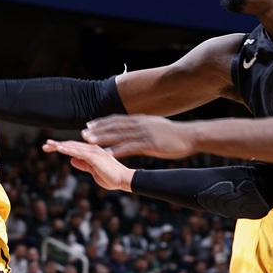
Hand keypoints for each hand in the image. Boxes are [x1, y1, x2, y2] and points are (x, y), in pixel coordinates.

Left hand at [42, 140, 133, 191]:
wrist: (123, 180)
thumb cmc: (110, 177)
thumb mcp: (93, 172)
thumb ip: (83, 165)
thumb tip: (72, 160)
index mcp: (91, 153)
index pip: (73, 148)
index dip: (61, 147)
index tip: (50, 148)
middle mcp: (92, 149)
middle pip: (71, 145)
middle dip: (57, 145)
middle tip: (45, 145)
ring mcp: (94, 152)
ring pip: (73, 147)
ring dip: (60, 145)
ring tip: (48, 145)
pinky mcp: (95, 157)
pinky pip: (79, 152)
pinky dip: (68, 149)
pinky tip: (59, 149)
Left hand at [81, 115, 195, 159]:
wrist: (190, 136)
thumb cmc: (174, 134)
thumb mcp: (156, 126)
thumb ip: (144, 126)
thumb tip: (136, 126)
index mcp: (141, 120)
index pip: (117, 119)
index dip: (102, 122)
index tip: (90, 124)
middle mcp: (140, 124)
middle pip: (114, 126)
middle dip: (97, 129)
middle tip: (83, 132)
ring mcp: (144, 134)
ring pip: (118, 135)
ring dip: (102, 138)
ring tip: (88, 141)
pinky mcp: (149, 144)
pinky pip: (129, 147)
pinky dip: (116, 150)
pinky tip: (106, 154)